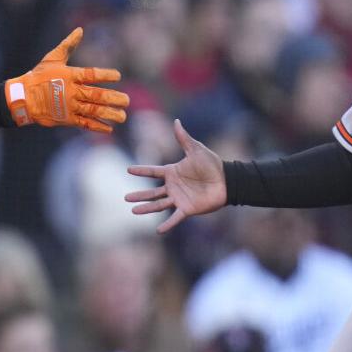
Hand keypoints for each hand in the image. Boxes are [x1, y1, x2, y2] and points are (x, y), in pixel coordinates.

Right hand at [4, 28, 127, 133]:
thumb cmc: (39, 76)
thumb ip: (68, 45)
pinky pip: (84, 123)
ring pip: (93, 111)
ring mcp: (70, 106)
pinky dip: (97, 126)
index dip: (105, 75)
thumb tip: (80, 30)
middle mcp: (72, 92)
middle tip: (127, 100)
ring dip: (110, 114)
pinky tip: (109, 128)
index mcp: (70, 76)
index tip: (118, 76)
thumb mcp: (53, 58)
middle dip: (113, 98)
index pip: (91, 74)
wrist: (23, 98)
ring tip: (123, 116)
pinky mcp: (67, 119)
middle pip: (96, 95)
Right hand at [125, 119, 226, 233]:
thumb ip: (184, 138)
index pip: (153, 171)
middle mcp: (173, 186)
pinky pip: (175, 217)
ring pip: (158, 204)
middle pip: (152, 192)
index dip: (141, 170)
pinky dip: (168, 224)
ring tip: (133, 211)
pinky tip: (158, 230)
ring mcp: (179, 198)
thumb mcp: (196, 150)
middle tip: (125, 198)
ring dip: (146, 208)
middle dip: (139, 195)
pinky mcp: (187, 209)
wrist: (226, 180)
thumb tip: (176, 121)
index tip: (128, 169)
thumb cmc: (212, 164)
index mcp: (173, 172)